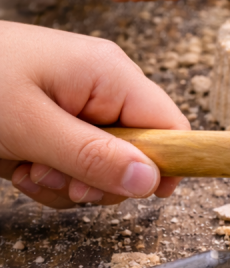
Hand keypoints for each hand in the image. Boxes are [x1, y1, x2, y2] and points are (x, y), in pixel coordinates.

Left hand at [0, 22, 188, 208]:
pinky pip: (74, 168)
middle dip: (100, 179)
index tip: (136, 194)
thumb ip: (92, 154)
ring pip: (104, 169)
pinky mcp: (53, 128)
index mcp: (108, 73)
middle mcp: (100, 89)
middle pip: (139, 155)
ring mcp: (76, 110)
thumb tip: (151, 180)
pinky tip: (20, 169)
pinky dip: (49, 180)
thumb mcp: (27, 124)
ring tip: (28, 170)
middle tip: (61, 180)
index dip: (164, 165)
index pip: (171, 126)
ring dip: (68, 184)